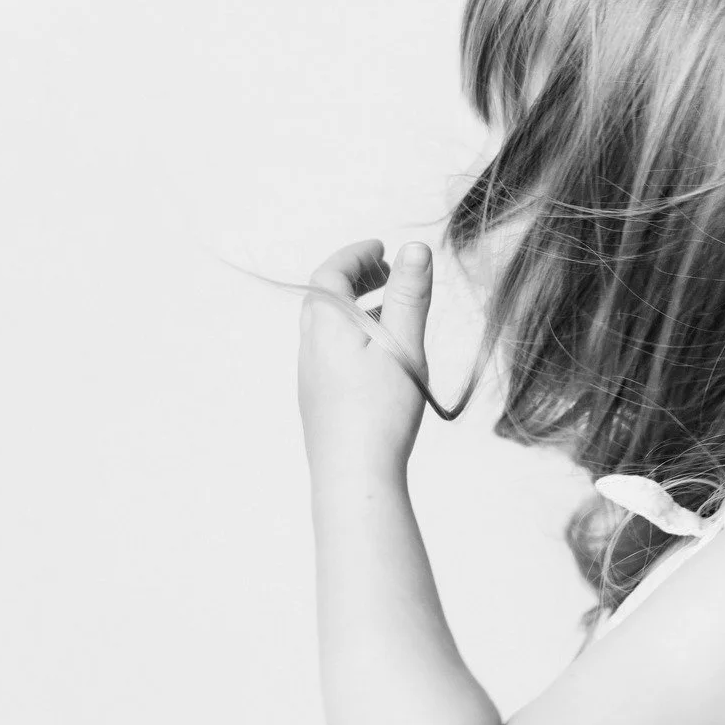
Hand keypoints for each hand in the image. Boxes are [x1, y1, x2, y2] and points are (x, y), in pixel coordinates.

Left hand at [297, 238, 434, 475]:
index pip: (331, 273)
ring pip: (328, 328)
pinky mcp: (319, 402)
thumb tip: (414, 248)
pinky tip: (380, 359)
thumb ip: (409, 295)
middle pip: (325, 298)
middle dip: (354, 278)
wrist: (353, 476)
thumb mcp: (402, 345)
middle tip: (386, 274)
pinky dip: (353, 337)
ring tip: (392, 314)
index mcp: (326, 325)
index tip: (381, 248)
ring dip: (356, 309)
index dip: (356, 255)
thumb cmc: (379, 411)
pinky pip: (331, 353)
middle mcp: (310, 347)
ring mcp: (311, 376)